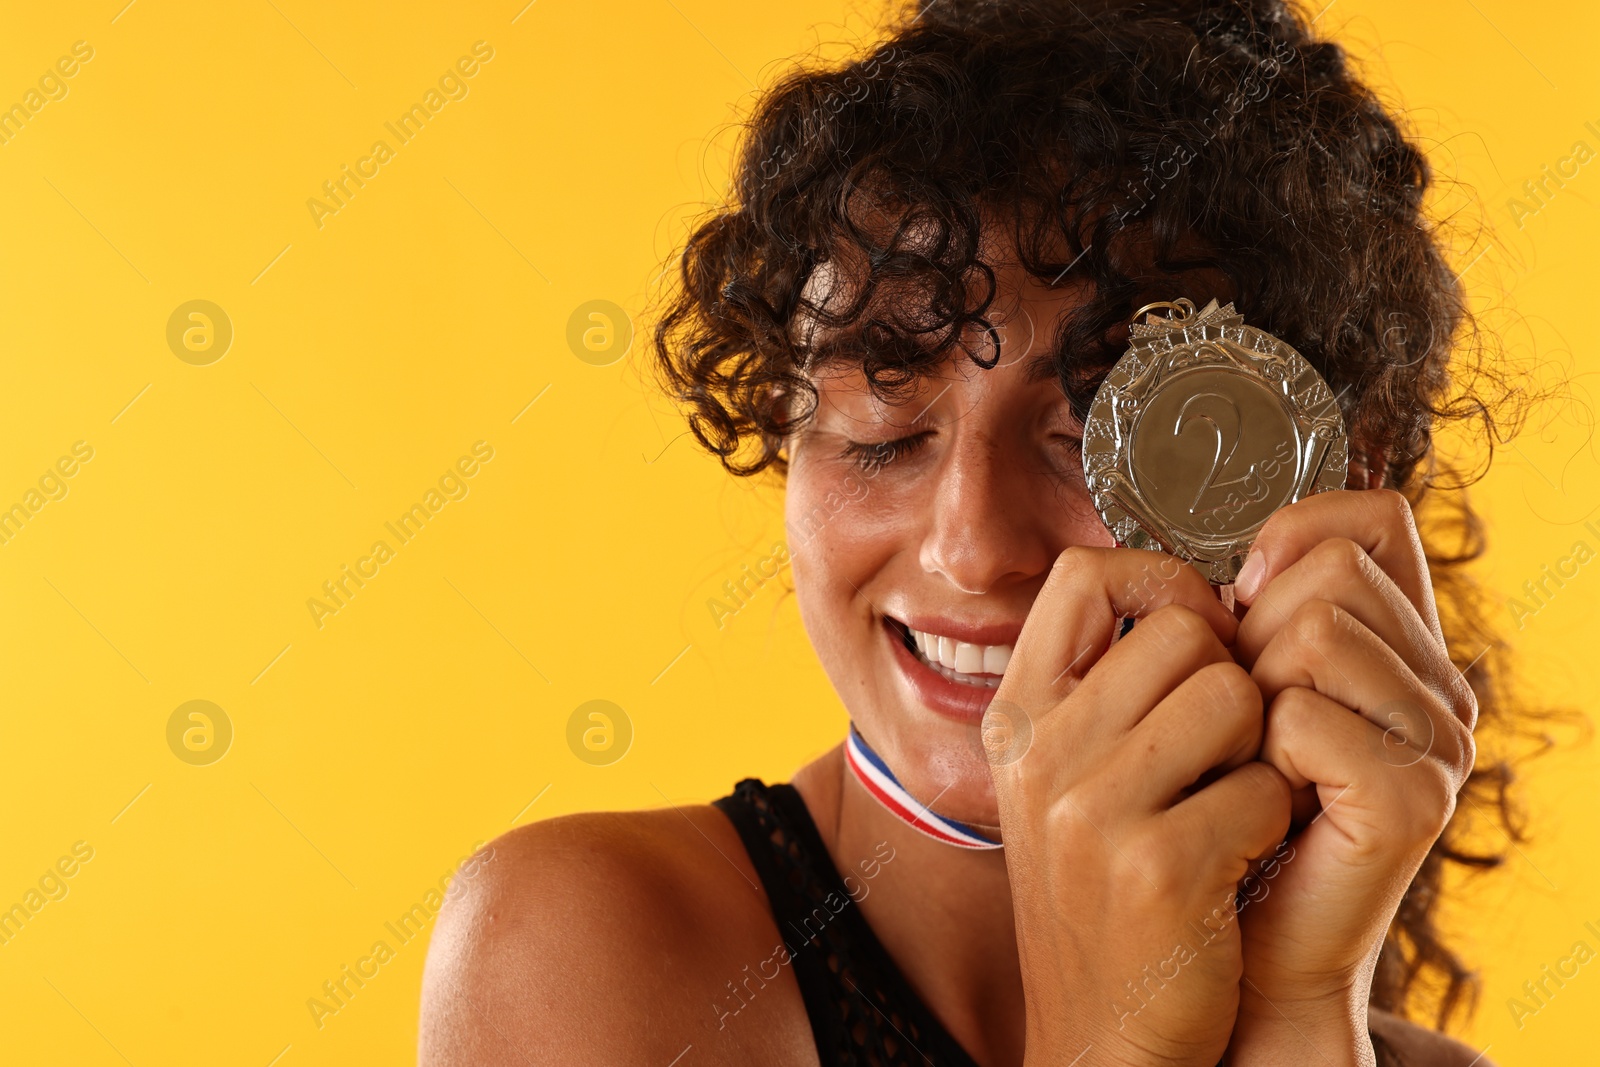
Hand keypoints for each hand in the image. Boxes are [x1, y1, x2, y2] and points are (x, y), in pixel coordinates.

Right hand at [991, 547, 1291, 1066]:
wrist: (1102, 1037)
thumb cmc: (1106, 895)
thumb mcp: (1066, 781)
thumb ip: (1104, 690)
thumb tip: (1198, 599)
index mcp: (1015, 715)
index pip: (1082, 574)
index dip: (1161, 581)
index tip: (1198, 633)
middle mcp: (1039, 750)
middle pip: (1184, 628)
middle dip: (1230, 679)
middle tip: (1222, 751)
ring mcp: (1090, 808)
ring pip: (1234, 696)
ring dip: (1257, 751)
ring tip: (1226, 806)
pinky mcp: (1157, 866)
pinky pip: (1264, 783)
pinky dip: (1270, 820)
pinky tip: (1234, 864)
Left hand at [1224, 489, 1477, 1064]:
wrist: (1232, 954)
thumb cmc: (1216, 816)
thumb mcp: (1228, 695)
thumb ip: (1248, 619)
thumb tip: (1235, 565)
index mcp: (1400, 648)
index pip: (1375, 520)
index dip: (1297, 533)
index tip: (1242, 599)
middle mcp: (1436, 687)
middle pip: (1328, 570)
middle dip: (1249, 634)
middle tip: (1240, 719)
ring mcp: (1434, 744)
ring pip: (1312, 632)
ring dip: (1245, 694)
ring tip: (1249, 761)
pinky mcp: (1410, 801)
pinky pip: (1301, 716)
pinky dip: (1255, 753)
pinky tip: (1261, 801)